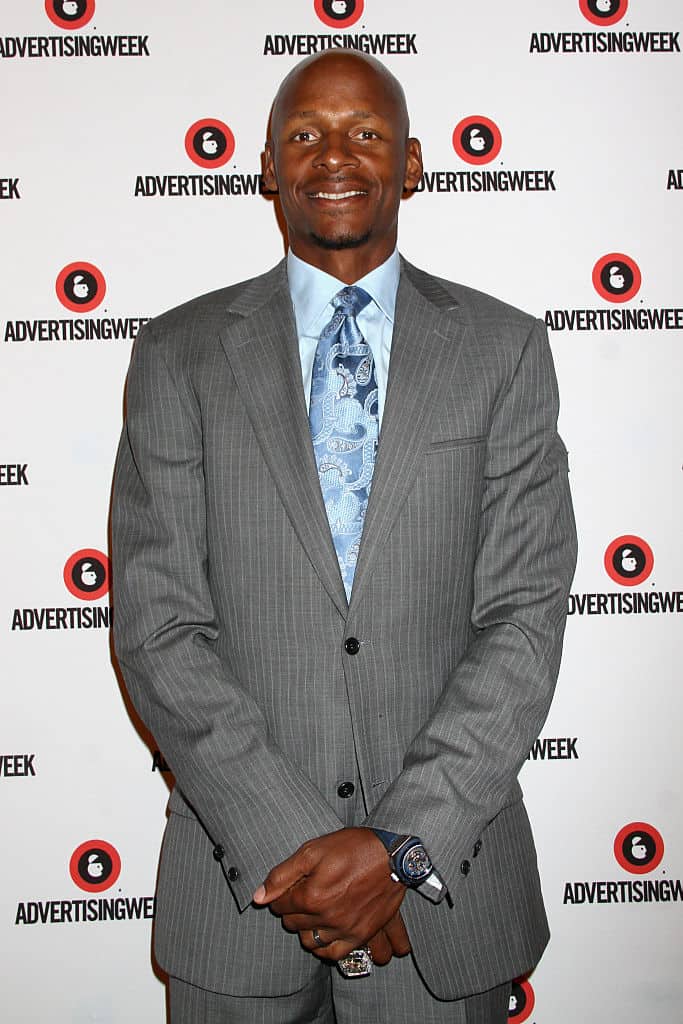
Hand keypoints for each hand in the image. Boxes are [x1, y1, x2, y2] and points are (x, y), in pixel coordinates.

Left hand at [252, 827, 407, 960]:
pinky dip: (325, 946)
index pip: (280, 905)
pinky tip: (326, 931)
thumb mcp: (313, 851)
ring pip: (310, 942)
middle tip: (302, 895)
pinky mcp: (361, 935)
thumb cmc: (353, 848)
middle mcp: (327, 918)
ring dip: (306, 928)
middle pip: (293, 924)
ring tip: (313, 912)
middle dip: (292, 909)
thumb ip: (282, 874)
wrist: (392, 856)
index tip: (291, 885)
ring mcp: (345, 930)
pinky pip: (334, 954)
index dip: (281, 894)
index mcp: (312, 897)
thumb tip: (259, 896)